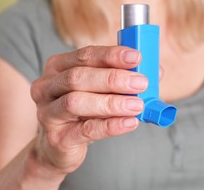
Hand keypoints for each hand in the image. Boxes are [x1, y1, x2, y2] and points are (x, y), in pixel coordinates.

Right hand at [30, 46, 146, 173]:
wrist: (58, 147)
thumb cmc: (84, 111)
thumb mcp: (101, 90)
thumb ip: (125, 78)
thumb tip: (156, 71)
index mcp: (58, 67)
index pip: (85, 55)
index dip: (112, 55)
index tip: (136, 57)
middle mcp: (47, 86)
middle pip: (79, 76)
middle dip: (113, 78)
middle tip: (141, 82)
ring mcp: (48, 112)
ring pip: (77, 102)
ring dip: (112, 102)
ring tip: (137, 105)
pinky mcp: (56, 138)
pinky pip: (85, 130)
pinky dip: (111, 126)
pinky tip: (130, 123)